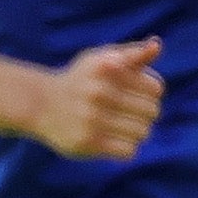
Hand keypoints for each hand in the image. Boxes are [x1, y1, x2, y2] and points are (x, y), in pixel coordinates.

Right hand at [38, 38, 164, 160]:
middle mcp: (99, 91)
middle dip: (145, 114)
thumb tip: (156, 46)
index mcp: (108, 66)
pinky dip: (125, 148)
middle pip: (152, 112)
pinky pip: (128, 151)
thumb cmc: (82, 80)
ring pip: (142, 133)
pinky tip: (113, 140)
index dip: (150, 92)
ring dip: (136, 132)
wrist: (41, 103)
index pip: (156, 88)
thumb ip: (133, 53)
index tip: (135, 93)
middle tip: (128, 113)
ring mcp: (92, 118)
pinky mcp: (87, 142)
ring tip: (121, 126)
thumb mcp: (103, 59)